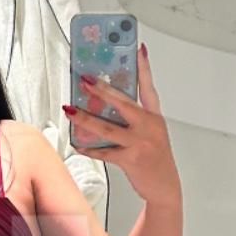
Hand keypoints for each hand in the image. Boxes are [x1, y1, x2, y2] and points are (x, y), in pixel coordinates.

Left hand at [64, 42, 179, 202]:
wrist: (165, 187)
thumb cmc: (155, 157)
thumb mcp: (151, 132)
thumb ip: (133, 118)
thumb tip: (102, 104)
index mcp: (154, 117)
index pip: (149, 87)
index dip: (144, 68)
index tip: (139, 48)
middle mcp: (149, 126)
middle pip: (123, 103)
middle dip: (102, 90)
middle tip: (84, 79)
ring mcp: (141, 143)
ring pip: (108, 128)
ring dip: (85, 118)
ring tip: (69, 109)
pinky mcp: (131, 159)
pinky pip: (104, 152)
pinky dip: (89, 148)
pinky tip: (77, 144)